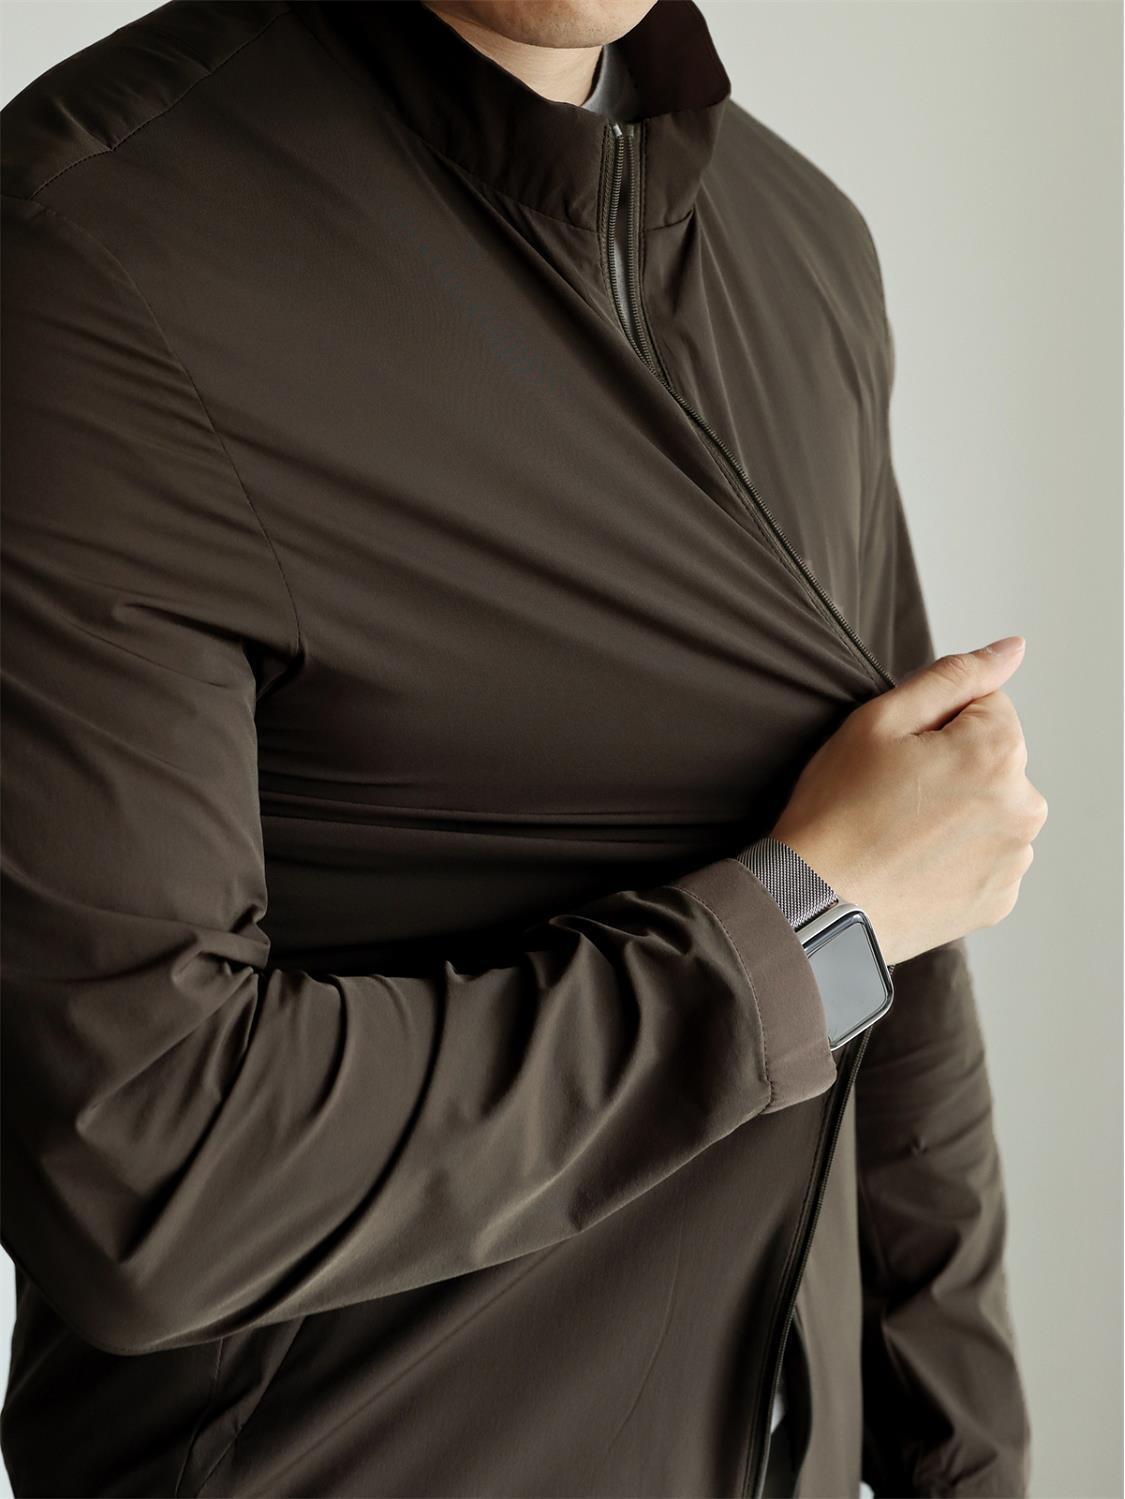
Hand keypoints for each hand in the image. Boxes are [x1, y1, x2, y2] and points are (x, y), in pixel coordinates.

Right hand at [769, 636, 1047, 965]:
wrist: (816, 903)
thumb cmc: (837, 811)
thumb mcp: (880, 721)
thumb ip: (954, 676)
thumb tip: (1012, 649)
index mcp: (999, 753)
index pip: (987, 706)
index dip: (936, 723)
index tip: (898, 754)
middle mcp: (1023, 807)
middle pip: (994, 758)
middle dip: (953, 765)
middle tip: (891, 794)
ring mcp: (1013, 859)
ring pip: (989, 808)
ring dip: (956, 811)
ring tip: (897, 832)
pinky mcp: (997, 899)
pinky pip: (983, 857)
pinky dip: (954, 855)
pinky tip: (909, 862)